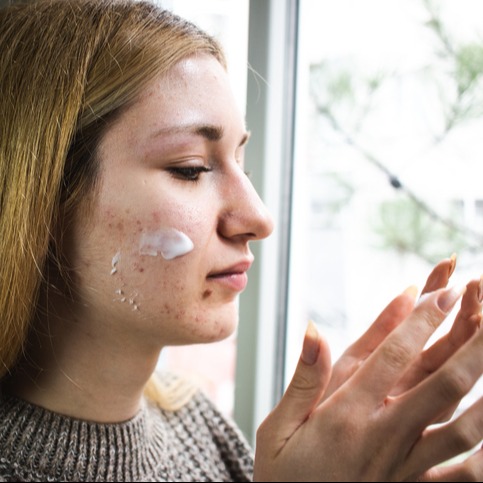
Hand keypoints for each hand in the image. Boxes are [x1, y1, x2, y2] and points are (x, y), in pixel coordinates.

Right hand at [254, 282, 482, 480]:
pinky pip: (463, 472)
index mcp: (345, 417)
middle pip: (441, 385)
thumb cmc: (283, 475)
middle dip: (473, 344)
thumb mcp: (278, 427)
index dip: (420, 322)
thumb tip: (315, 329)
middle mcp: (383, 438)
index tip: (445, 290)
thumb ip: (304, 378)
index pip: (391, 359)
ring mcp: (406, 466)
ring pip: (463, 425)